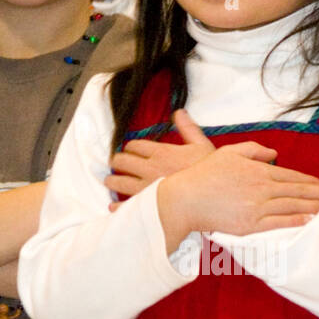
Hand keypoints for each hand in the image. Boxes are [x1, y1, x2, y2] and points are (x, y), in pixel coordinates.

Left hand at [105, 109, 233, 201]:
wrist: (209, 198)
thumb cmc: (207, 173)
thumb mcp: (202, 145)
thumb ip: (188, 128)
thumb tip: (179, 112)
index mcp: (161, 153)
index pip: (135, 146)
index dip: (130, 147)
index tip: (130, 150)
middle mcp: (148, 169)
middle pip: (122, 161)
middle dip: (117, 161)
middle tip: (115, 164)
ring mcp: (145, 189)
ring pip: (118, 182)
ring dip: (112, 181)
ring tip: (110, 182)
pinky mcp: (145, 206)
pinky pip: (124, 206)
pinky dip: (117, 206)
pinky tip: (113, 206)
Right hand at [157, 139, 318, 249]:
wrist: (185, 198)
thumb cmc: (204, 174)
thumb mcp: (228, 152)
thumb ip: (253, 150)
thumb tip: (274, 154)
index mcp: (258, 170)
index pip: (291, 175)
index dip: (311, 181)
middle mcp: (261, 187)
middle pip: (298, 190)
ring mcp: (257, 207)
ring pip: (292, 206)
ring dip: (314, 206)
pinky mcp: (250, 225)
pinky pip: (279, 223)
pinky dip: (296, 221)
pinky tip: (310, 220)